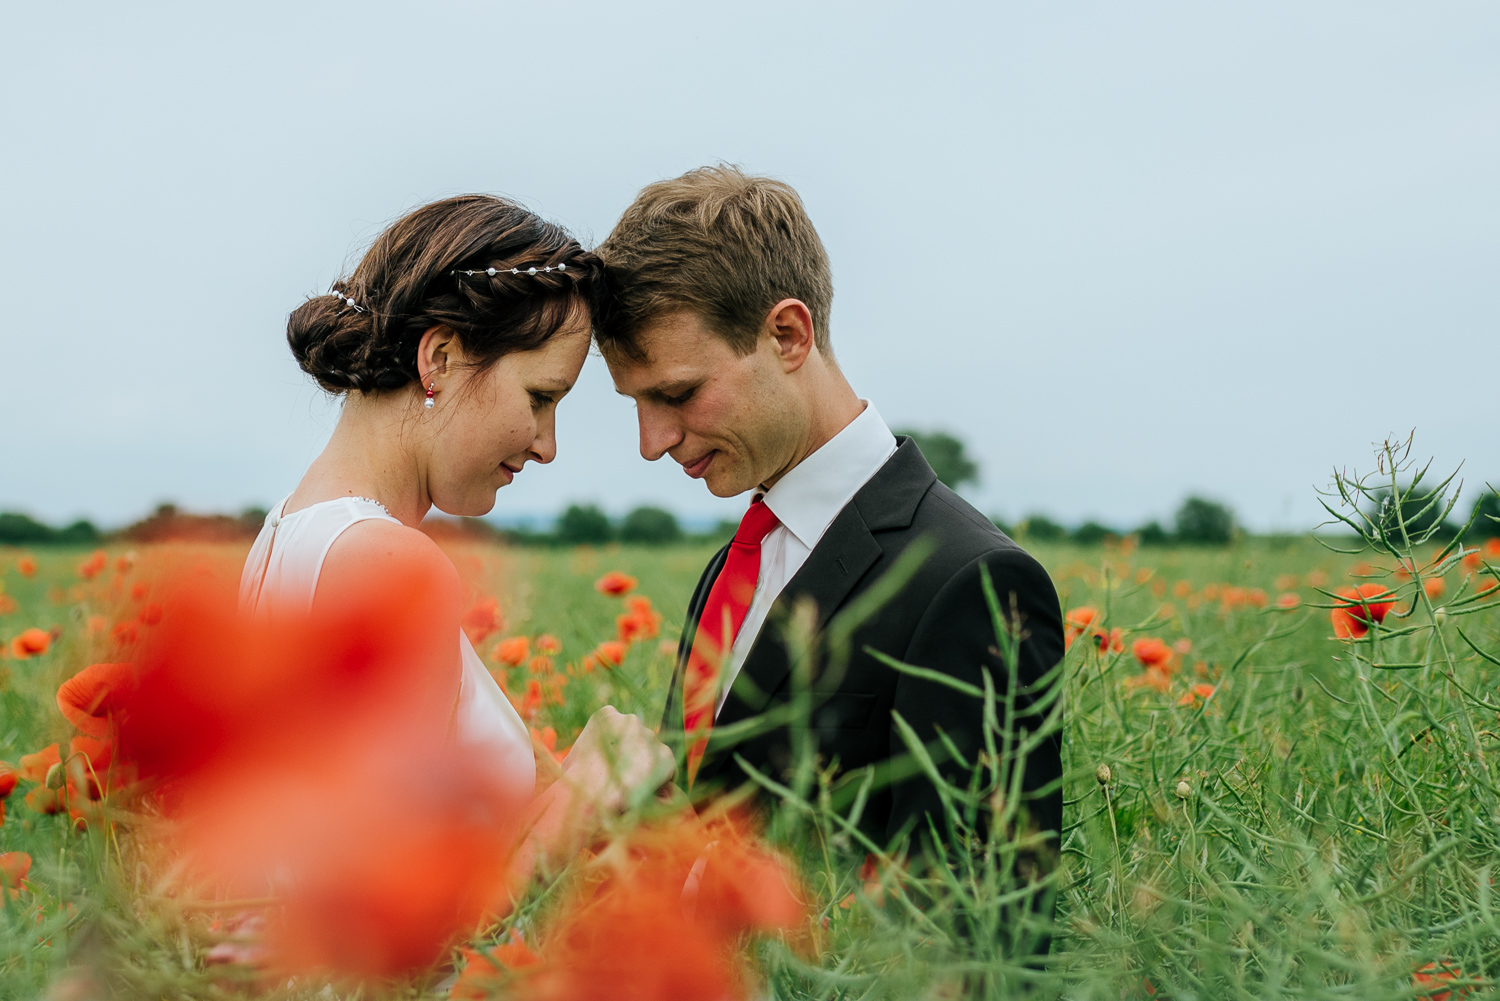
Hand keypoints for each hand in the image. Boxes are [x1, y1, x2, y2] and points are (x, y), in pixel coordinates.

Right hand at [561, 706, 675, 815]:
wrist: (593, 795)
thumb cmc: (575, 782)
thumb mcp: (572, 760)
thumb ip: (585, 753)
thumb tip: (585, 762)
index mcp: (605, 715)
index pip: (618, 730)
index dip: (617, 750)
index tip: (613, 767)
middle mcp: (631, 720)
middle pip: (637, 739)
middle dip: (633, 757)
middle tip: (624, 780)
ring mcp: (650, 736)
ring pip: (653, 753)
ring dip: (647, 769)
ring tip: (634, 790)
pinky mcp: (665, 756)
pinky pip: (667, 770)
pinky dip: (660, 782)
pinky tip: (648, 795)